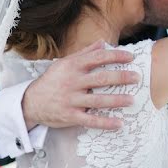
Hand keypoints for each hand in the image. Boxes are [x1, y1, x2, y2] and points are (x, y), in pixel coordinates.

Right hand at [21, 41, 139, 130]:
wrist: (30, 102)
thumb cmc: (52, 81)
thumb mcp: (64, 63)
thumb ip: (85, 53)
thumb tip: (102, 43)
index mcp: (72, 66)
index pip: (98, 58)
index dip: (115, 56)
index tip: (130, 57)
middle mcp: (72, 82)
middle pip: (101, 78)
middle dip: (121, 77)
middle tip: (137, 77)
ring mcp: (71, 100)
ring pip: (98, 100)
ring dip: (117, 100)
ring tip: (132, 100)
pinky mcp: (70, 116)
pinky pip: (91, 120)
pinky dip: (105, 123)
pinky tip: (119, 124)